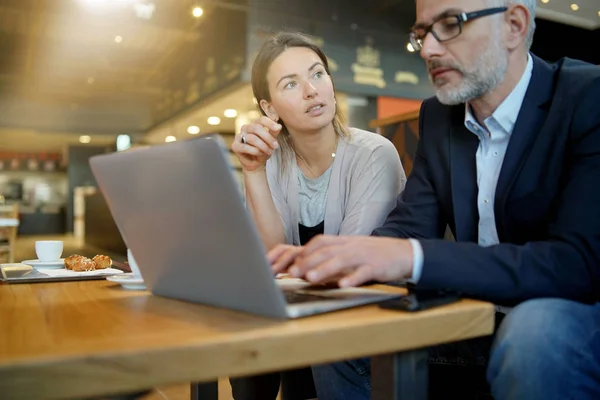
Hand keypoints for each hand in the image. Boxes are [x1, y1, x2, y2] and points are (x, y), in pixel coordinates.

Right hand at [231, 116, 281, 172]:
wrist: (256, 164)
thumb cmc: (263, 150)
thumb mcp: (271, 141)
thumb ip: (274, 133)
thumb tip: (278, 126)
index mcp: (254, 124)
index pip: (261, 120)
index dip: (270, 123)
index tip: (278, 128)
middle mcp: (245, 128)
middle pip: (257, 128)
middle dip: (268, 138)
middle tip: (276, 146)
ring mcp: (239, 136)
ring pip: (252, 138)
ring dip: (263, 146)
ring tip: (269, 152)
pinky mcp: (235, 146)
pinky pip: (246, 147)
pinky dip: (255, 151)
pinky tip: (260, 154)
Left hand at [268, 235, 413, 286]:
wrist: (405, 253)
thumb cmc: (376, 254)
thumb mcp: (354, 250)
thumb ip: (335, 255)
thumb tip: (312, 265)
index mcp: (346, 242)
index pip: (321, 242)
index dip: (305, 251)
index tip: (291, 261)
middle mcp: (352, 246)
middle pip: (327, 251)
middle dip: (308, 261)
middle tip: (293, 272)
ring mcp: (365, 256)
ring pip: (341, 260)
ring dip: (325, 269)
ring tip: (311, 278)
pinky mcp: (377, 267)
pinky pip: (363, 272)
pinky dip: (353, 278)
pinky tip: (343, 285)